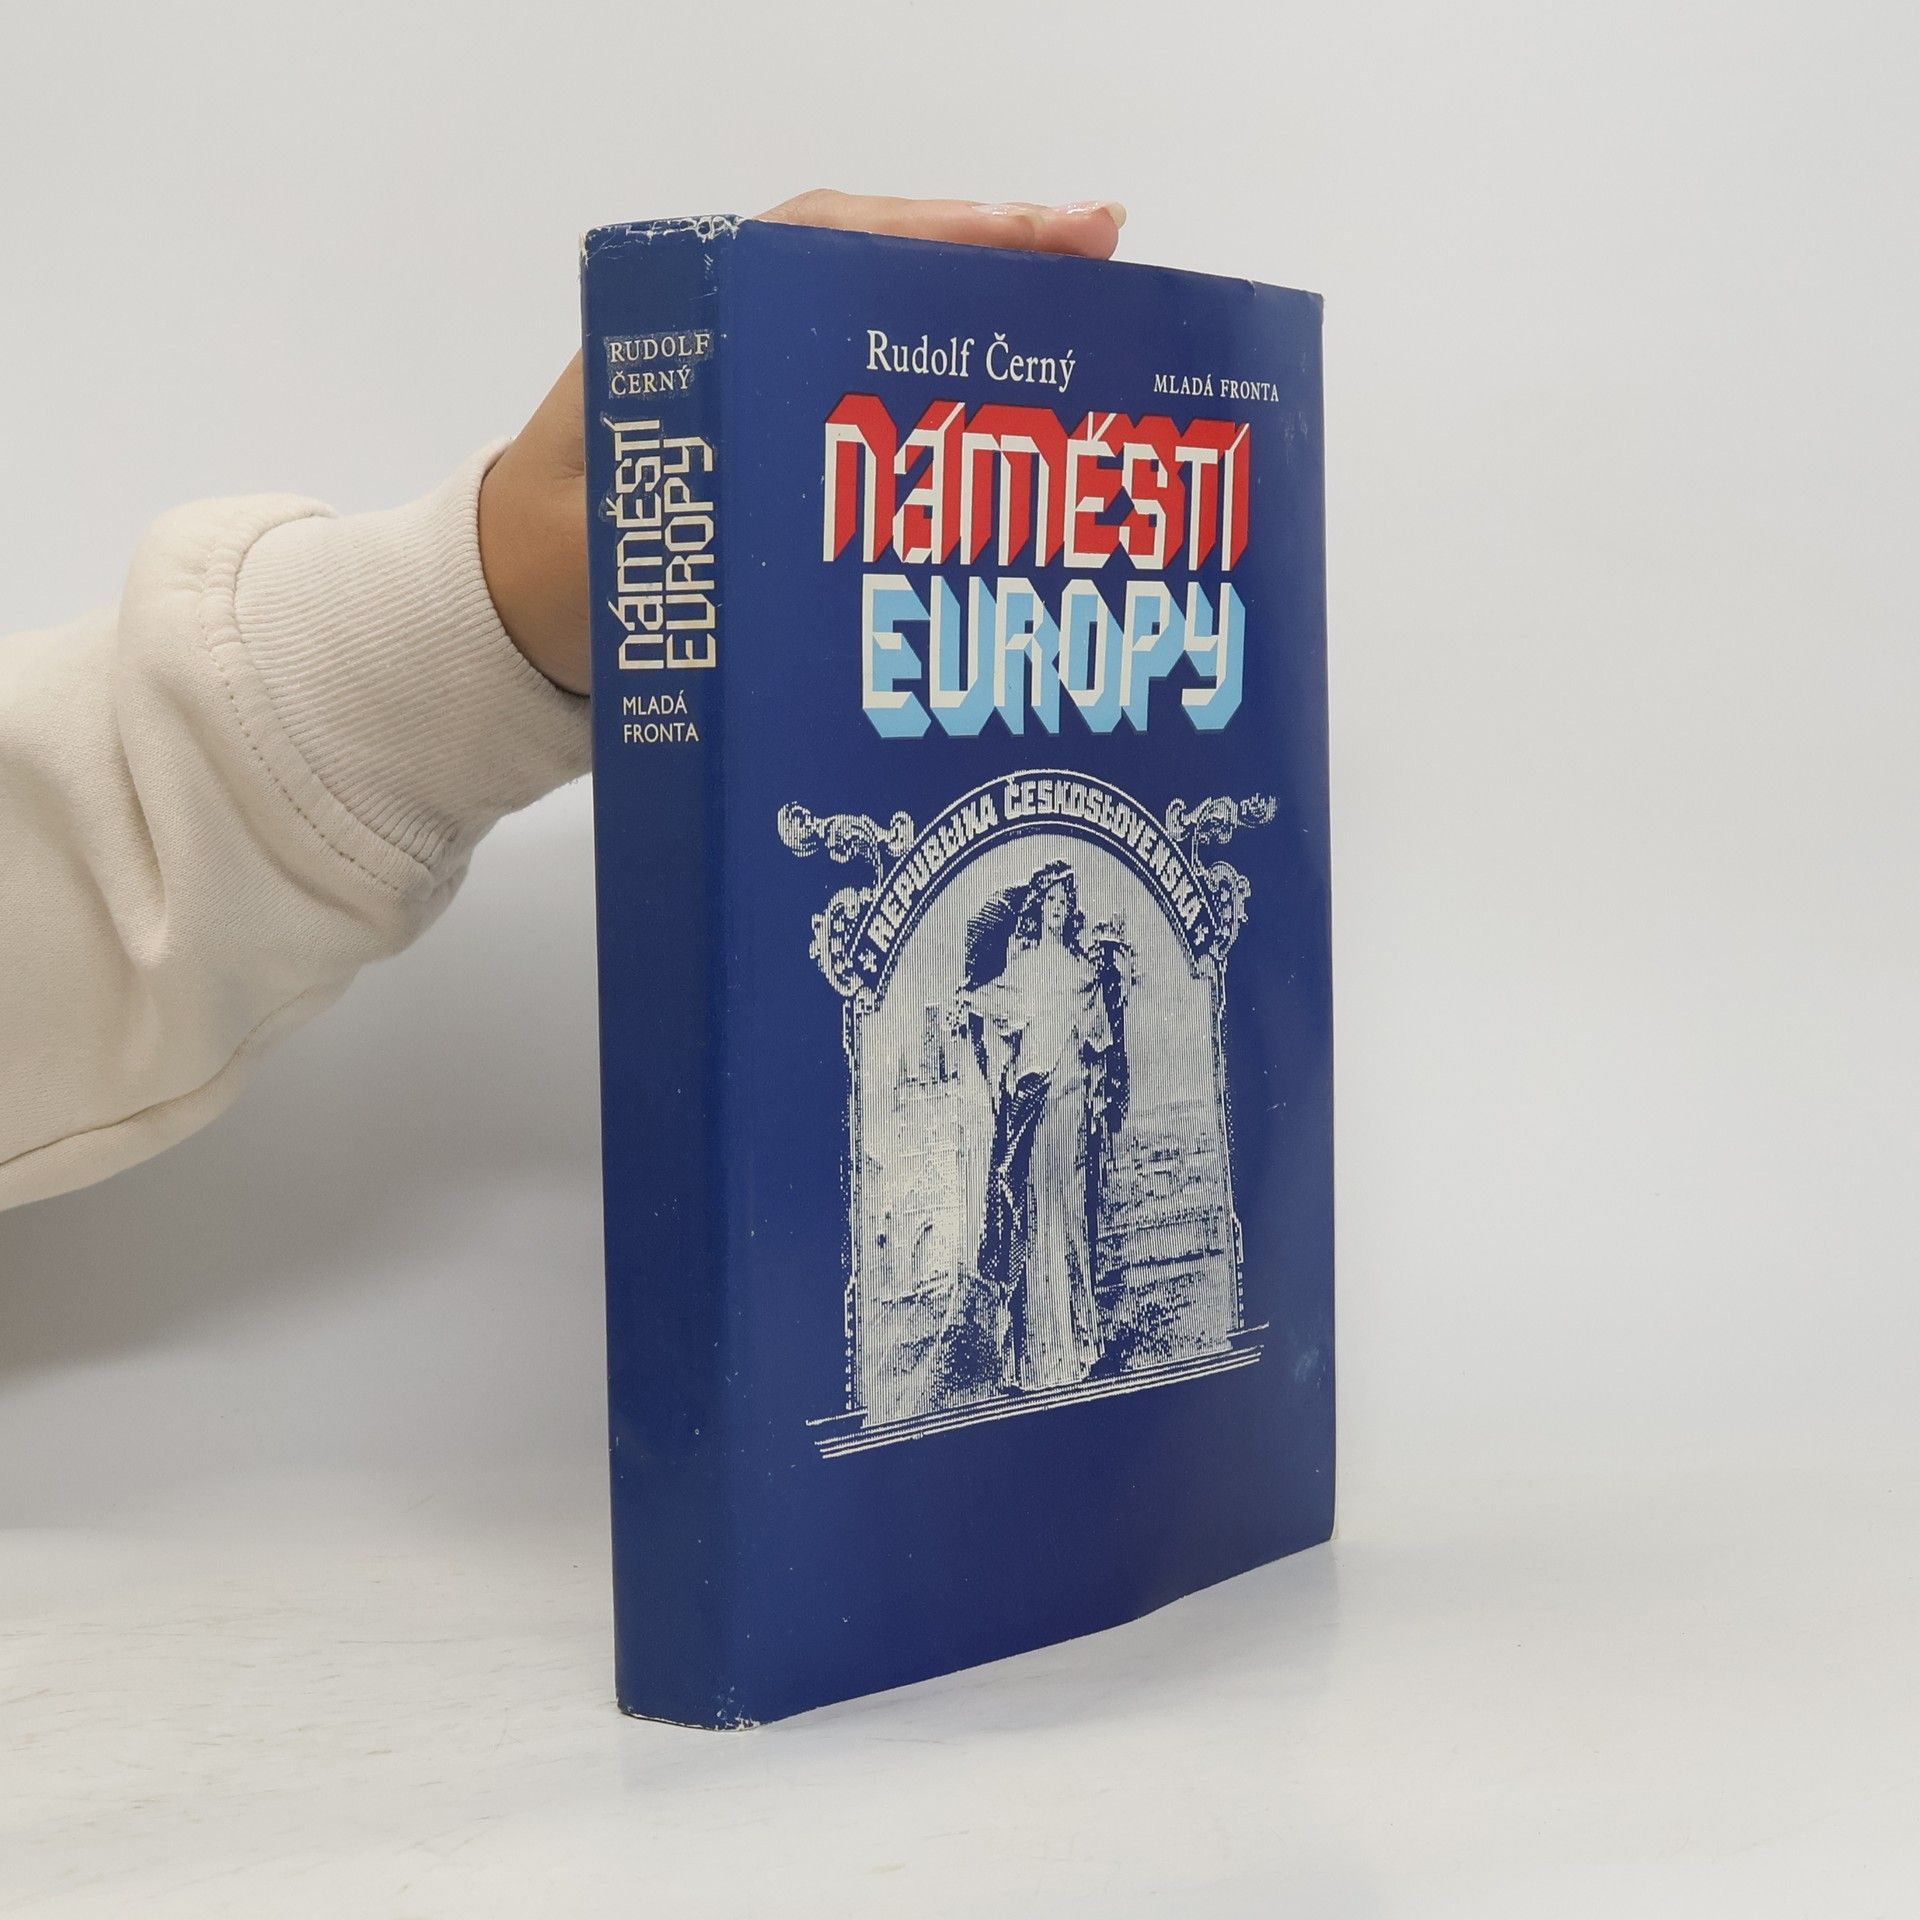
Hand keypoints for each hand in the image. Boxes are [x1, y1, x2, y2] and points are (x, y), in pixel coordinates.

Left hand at [477, 190, 1126, 695]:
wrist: (516, 612)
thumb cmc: (556, 561)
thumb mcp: (611, 535)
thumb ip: (675, 524)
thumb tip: (763, 518)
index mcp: (698, 321)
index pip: (835, 246)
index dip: (947, 236)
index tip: (1048, 235)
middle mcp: (748, 336)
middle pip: (890, 274)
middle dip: (1000, 266)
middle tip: (1109, 257)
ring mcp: (778, 390)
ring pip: (902, 334)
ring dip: (996, 330)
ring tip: (1104, 333)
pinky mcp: (798, 450)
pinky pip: (893, 405)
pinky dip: (966, 408)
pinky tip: (1035, 430)